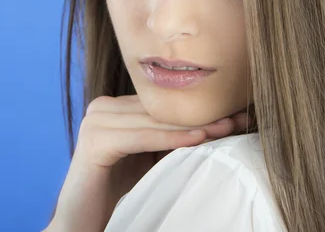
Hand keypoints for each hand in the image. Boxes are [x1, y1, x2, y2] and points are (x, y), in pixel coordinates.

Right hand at [46, 94, 252, 231]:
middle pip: (163, 110)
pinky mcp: (95, 141)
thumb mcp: (154, 159)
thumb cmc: (122, 194)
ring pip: (155, 121)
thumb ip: (174, 139)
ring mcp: (96, 120)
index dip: (202, 109)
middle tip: (240, 118)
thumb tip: (221, 123)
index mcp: (117, 108)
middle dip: (204, 116)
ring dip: (195, 125)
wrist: (83, 224)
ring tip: (228, 127)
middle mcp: (104, 107)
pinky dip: (171, 139)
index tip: (238, 112)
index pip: (166, 104)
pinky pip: (142, 137)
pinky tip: (199, 139)